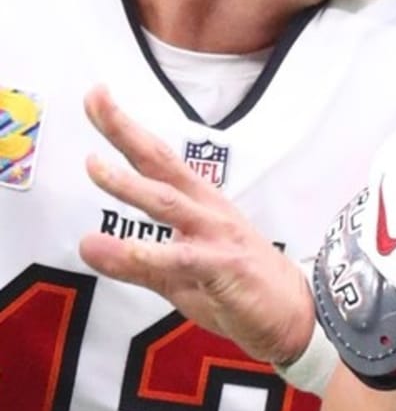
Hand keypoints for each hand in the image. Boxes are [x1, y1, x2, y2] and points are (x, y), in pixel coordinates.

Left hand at [78, 85, 314, 364]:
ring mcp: (218, 236)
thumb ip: (134, 261)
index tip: (97, 97)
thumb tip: (85, 243)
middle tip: (94, 99)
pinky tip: (125, 250)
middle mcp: (209, 212)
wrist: (294, 313)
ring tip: (95, 166)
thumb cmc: (239, 288)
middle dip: (127, 132)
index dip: (126, 130)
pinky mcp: (226, 266)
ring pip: (169, 204)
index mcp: (200, 206)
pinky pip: (183, 259)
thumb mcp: (177, 276)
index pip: (158, 161)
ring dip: (131, 185)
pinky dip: (151, 254)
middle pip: (162, 165)